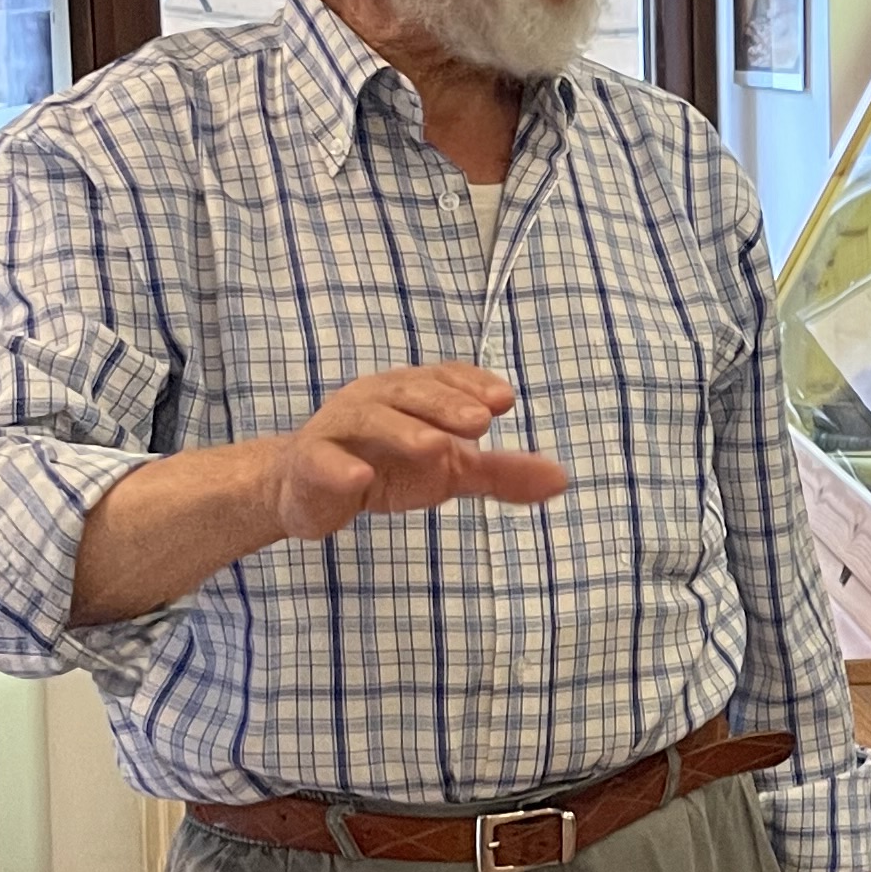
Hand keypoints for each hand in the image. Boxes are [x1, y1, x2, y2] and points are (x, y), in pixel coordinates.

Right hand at [270, 367, 568, 538]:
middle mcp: (373, 400)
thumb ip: (500, 473)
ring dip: (402, 430)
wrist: (307, 492)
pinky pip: (320, 460)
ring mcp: (337, 430)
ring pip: (368, 418)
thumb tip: (563, 479)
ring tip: (437, 448)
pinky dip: (339, 467)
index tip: (504, 400)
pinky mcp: (309, 465)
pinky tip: (360, 477)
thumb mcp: (450, 471)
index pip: (443, 379)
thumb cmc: (386, 466)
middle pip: (409, 391)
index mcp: (409, 394)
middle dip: (444, 403)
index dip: (471, 385)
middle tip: (479, 421)